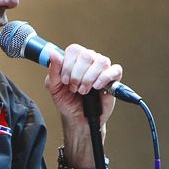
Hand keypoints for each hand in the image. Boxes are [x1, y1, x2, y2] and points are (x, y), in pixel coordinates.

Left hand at [44, 44, 122, 159]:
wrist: (78, 118)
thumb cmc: (67, 101)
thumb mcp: (54, 87)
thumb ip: (53, 70)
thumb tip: (53, 53)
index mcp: (75, 58)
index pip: (74, 50)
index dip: (68, 66)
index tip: (64, 81)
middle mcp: (90, 60)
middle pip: (87, 55)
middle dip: (77, 75)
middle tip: (74, 88)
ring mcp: (102, 68)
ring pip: (101, 62)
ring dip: (89, 78)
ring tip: (84, 91)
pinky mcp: (113, 79)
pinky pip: (115, 70)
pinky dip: (105, 78)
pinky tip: (97, 87)